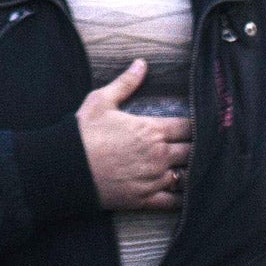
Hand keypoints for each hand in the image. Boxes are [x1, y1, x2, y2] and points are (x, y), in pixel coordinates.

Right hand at [76, 59, 192, 210]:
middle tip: (200, 146)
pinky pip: (173, 202)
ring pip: (186, 176)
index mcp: (152, 130)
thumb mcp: (102, 100)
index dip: (196, 125)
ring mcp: (152, 179)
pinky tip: (186, 196)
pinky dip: (182, 199)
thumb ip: (126, 82)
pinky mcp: (143, 199)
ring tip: (194, 168)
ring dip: (191, 171)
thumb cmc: (83, 132)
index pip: (189, 127)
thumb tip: (141, 63)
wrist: (64, 168)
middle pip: (192, 151)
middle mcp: (158, 155)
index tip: (200, 125)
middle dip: (197, 148)